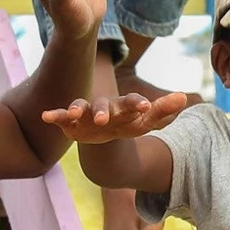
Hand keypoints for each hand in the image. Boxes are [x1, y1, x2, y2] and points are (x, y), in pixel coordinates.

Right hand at [43, 93, 189, 144]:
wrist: (103, 132)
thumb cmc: (127, 123)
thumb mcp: (145, 121)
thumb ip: (163, 111)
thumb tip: (183, 97)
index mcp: (123, 107)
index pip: (132, 103)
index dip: (137, 104)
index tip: (146, 105)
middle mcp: (104, 107)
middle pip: (105, 105)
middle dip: (104, 110)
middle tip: (104, 119)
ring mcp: (86, 113)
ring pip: (81, 107)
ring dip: (78, 109)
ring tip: (75, 113)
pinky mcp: (70, 122)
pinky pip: (61, 117)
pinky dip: (54, 115)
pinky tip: (46, 116)